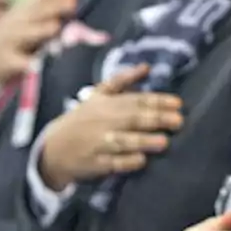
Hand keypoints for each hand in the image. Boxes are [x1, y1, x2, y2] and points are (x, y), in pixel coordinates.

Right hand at [0, 0, 76, 88]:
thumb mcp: (27, 18)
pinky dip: (28, 63)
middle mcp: (15, 22)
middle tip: (73, 3)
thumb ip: (47, 5)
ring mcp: (9, 41)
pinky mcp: (5, 62)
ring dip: (40, 29)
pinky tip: (39, 64)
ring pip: (24, 34)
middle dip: (54, 6)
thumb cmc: (14, 38)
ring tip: (55, 26)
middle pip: (35, 12)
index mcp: (22, 10)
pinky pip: (18, 62)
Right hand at [38, 65, 182, 190]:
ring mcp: (97, 143)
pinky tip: (141, 160)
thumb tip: (146, 66)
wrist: (52, 149)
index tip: (178, 103)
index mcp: (105, 104)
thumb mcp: (98, 96)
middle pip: (132, 119)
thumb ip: (122, 81)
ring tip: (164, 142)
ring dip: (143, 141)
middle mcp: (102, 122)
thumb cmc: (82, 120)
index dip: (157, 101)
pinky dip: (126, 162)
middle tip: (178, 121)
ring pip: (123, 141)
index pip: (135, 100)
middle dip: (156, 119)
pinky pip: (112, 163)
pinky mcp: (94, 164)